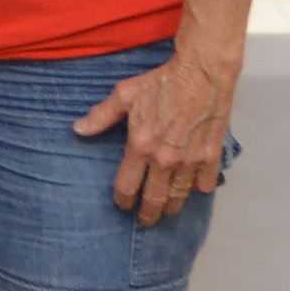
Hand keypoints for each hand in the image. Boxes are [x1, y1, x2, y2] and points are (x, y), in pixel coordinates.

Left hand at [74, 52, 233, 227]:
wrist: (202, 71)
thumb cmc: (163, 81)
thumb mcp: (125, 94)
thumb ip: (102, 115)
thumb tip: (78, 129)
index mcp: (140, 145)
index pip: (126, 186)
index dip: (122, 200)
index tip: (123, 204)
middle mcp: (164, 158)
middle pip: (153, 200)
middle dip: (148, 214)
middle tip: (146, 219)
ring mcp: (190, 159)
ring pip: (179, 197)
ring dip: (171, 206)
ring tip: (167, 208)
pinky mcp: (211, 155)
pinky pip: (205, 184)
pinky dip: (199, 188)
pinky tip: (194, 186)